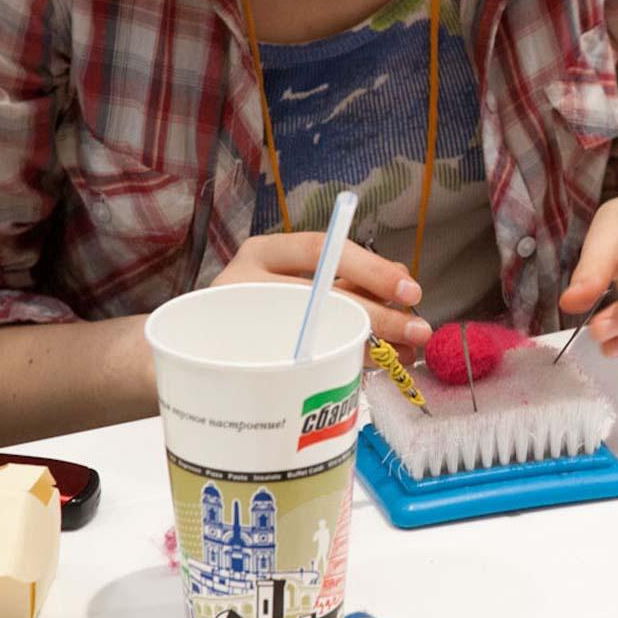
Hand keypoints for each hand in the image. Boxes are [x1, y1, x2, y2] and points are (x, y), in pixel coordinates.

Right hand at [213, 233, 431, 361]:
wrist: (200, 350)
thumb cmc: (260, 310)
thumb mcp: (296, 280)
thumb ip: (346, 278)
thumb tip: (402, 284)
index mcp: (262, 253)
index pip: (320, 250)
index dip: (370, 269)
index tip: (409, 290)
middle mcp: (244, 284)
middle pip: (320, 296)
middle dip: (378, 316)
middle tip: (418, 330)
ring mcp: (239, 327)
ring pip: (314, 334)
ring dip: (369, 344)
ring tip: (404, 353)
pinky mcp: (240, 366)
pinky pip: (303, 365)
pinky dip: (345, 365)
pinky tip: (372, 367)